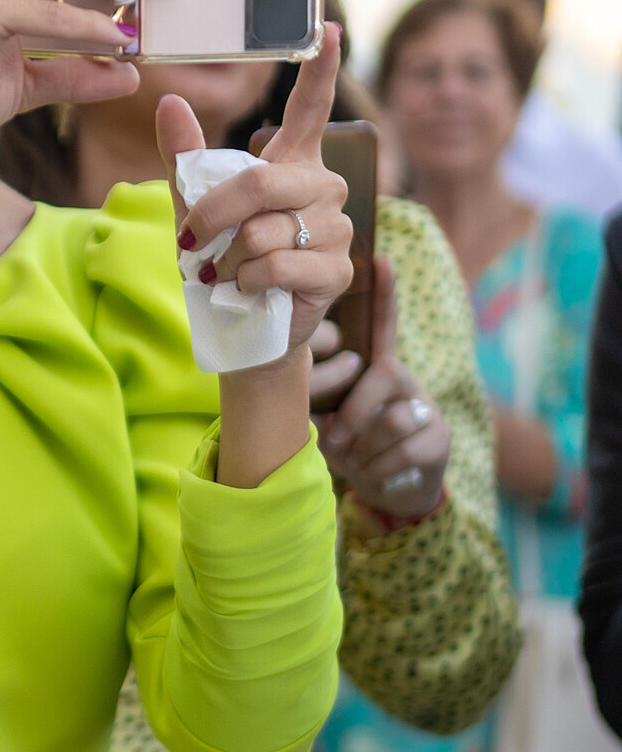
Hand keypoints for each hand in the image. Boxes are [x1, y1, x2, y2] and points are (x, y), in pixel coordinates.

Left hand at [157, 24, 353, 361]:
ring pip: (266, 230)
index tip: (326, 28)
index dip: (320, 69)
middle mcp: (323, 187)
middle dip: (214, 215)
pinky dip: (247, 281)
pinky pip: (277, 265)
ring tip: (235, 269)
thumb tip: (169, 101)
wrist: (242, 322)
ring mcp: (337, 228)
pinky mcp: (339, 269)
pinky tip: (252, 288)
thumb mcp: (195, 203)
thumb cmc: (222, 258)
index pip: (311, 109)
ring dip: (230, 257)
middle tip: (194, 241)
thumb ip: (186, 157)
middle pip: (262, 182)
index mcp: (293, 163)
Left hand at [316, 256, 448, 522]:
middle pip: (381, 374)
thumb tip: (313, 406)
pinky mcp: (438, 438)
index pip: (383, 327)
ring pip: (392, 418)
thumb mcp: (330, 422)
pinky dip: (378, 469)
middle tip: (335, 439)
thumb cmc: (352, 447)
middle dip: (352, 414)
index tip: (382, 259)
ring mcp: (425, 406)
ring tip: (357, 460)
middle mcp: (405, 379)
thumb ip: (322, 404)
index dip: (384, 296)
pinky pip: (403, 449)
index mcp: (376, 369)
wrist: (390, 491)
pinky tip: (378, 475)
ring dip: (363, 449)